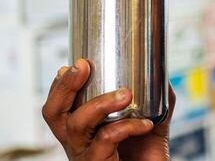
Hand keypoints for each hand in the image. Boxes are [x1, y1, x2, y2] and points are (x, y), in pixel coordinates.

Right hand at [42, 59, 174, 159]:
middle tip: (82, 66)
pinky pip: (105, 139)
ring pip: (77, 124)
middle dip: (64, 85)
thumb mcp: (146, 124)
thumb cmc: (145, 156)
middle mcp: (77, 144)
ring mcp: (85, 156)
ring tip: (126, 94)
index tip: (78, 63)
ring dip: (100, 103)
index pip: (58, 106)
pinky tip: (145, 124)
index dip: (61, 84)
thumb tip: (161, 75)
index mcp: (83, 132)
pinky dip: (126, 126)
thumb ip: (153, 101)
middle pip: (53, 113)